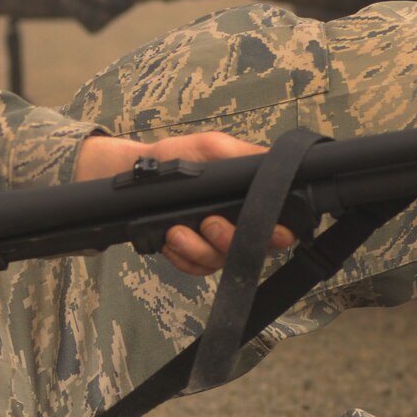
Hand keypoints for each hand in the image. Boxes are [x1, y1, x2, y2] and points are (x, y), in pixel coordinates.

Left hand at [75, 131, 297, 275]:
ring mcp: (214, 243)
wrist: (138, 175)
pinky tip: (168, 241)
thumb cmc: (177, 157)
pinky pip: (195, 269)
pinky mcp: (192, 255)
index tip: (269, 232)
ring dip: (197, 250)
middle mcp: (236, 224)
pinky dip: (181, 258)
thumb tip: (276, 162)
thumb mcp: (214, 147)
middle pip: (251, 251)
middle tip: (208, 224)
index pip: (277, 226)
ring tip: (176, 232)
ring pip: (219, 262)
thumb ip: (245, 156)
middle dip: (229, 240)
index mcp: (247, 200)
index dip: (278, 234)